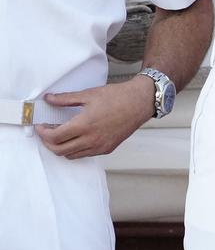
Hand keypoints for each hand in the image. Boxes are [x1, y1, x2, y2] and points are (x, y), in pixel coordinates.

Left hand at [35, 77, 154, 158]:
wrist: (139, 102)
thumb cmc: (117, 96)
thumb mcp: (89, 94)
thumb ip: (66, 99)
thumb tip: (49, 99)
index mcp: (85, 124)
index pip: (55, 137)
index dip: (43, 133)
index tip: (40, 126)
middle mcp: (91, 139)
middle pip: (59, 150)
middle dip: (48, 143)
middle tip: (46, 132)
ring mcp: (99, 146)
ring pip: (71, 155)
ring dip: (61, 148)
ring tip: (60, 135)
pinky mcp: (107, 149)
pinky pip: (84, 154)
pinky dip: (75, 149)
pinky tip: (76, 137)